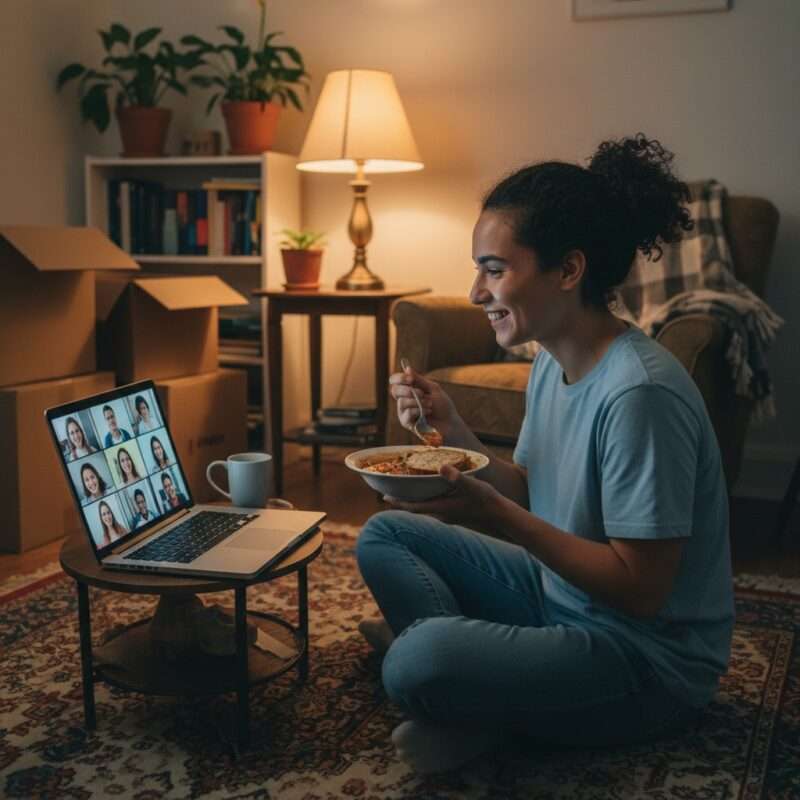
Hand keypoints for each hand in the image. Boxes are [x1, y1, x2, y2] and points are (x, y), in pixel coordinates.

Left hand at [385, 464, 507, 529]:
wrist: (501, 518)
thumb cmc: (486, 501)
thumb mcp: (472, 486)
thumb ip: (457, 477)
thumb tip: (442, 468)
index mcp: (442, 508)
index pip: (413, 507)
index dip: (398, 502)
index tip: (384, 497)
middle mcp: (442, 515)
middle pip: (416, 509)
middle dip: (402, 502)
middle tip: (388, 493)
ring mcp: (448, 516)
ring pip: (425, 509)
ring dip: (413, 502)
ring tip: (404, 492)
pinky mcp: (455, 514)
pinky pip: (434, 508)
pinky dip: (426, 501)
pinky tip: (429, 494)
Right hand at [389, 365, 459, 439]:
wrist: (450, 423)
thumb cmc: (443, 406)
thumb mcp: (433, 389)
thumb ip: (419, 380)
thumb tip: (407, 368)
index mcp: (409, 390)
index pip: (395, 381)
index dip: (399, 378)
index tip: (410, 379)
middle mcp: (404, 400)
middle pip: (395, 390)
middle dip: (408, 390)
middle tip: (422, 393)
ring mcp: (404, 412)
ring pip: (402, 402)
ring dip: (418, 402)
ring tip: (430, 405)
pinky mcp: (406, 423)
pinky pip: (406, 413)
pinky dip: (418, 411)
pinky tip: (427, 413)